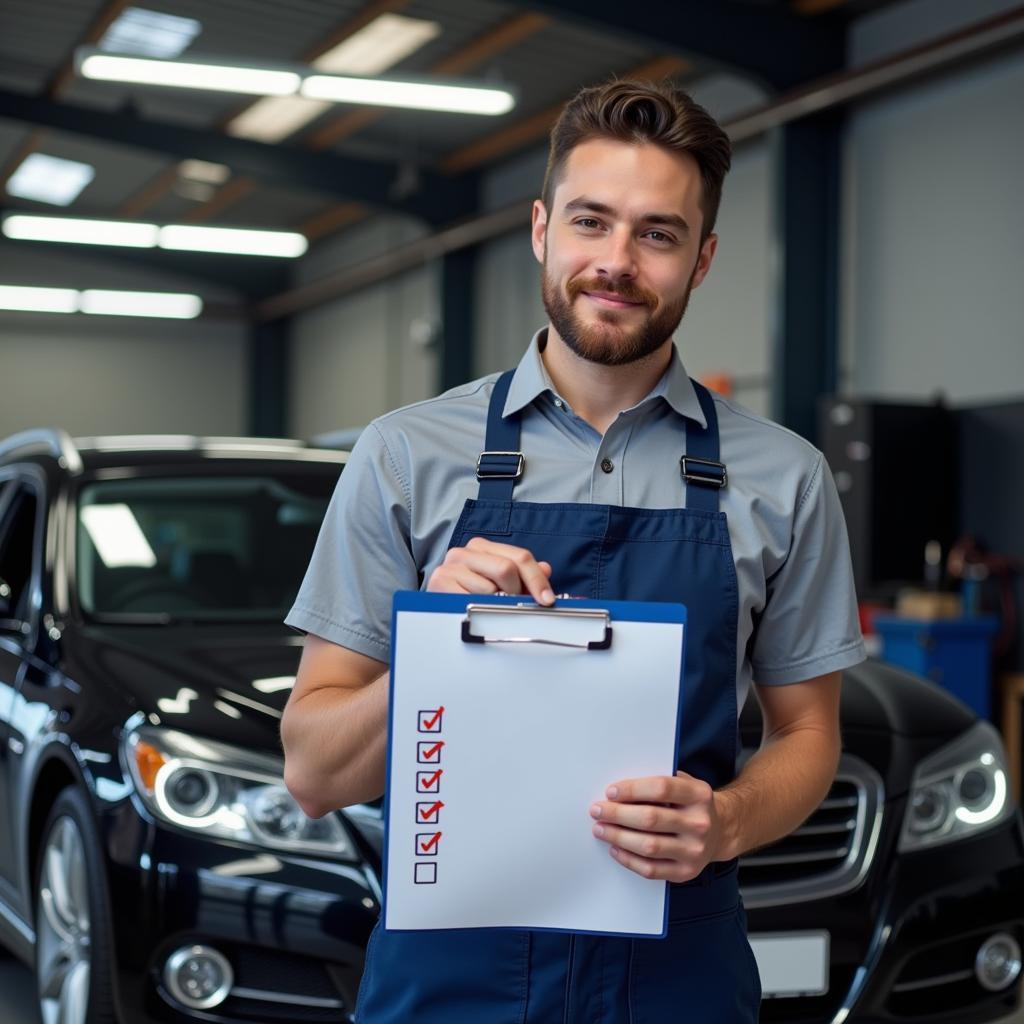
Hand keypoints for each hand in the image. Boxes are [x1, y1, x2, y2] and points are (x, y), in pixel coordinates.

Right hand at [427, 537, 554, 604]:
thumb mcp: (498, 583)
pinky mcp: (440, 582)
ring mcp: (451, 565)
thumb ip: (524, 575)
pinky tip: (474, 609)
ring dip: (495, 605)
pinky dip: (480, 609)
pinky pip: (472, 600)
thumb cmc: (467, 595)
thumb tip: (546, 569)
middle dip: (516, 592)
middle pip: (507, 569)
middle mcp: (465, 551)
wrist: (432, 609)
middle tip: (512, 605)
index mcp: (482, 547)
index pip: (520, 557)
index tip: (547, 599)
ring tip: (487, 608)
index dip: (537, 580)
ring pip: (491, 589)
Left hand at [589, 771, 722, 881]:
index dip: (632, 790)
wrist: (719, 830)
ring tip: (600, 829)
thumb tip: (617, 792)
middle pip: (651, 819)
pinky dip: (629, 859)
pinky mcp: (686, 872)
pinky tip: (615, 849)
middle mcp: (700, 824)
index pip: (661, 789)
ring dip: (618, 837)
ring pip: (649, 846)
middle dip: (618, 814)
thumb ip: (656, 784)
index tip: (610, 792)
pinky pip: (651, 869)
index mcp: (699, 795)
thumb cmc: (689, 803)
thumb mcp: (682, 783)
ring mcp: (695, 851)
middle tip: (597, 810)